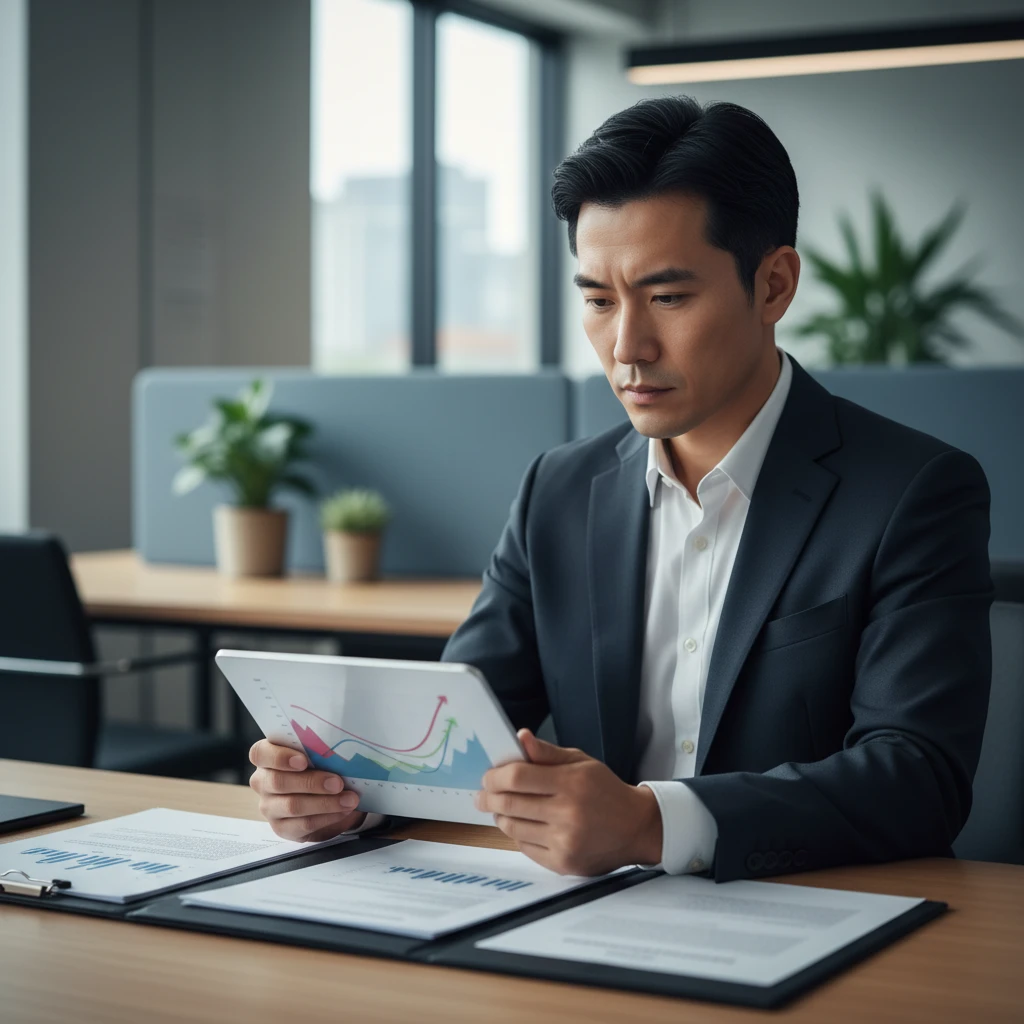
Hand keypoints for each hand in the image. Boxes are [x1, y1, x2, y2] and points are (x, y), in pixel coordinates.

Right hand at [249, 739, 364, 841]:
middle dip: (311, 782)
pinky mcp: (281, 827)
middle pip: (279, 782)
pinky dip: (327, 817)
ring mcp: (269, 806)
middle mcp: (262, 781)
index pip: (260, 753)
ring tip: (349, 799)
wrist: (320, 793)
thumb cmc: (315, 764)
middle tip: (338, 783)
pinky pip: (304, 824)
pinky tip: (344, 810)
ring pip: (293, 806)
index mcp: (266, 756)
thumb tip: (339, 749)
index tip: (303, 761)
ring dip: (325, 803)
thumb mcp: (314, 752)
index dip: (280, 757)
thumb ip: (316, 749)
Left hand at [474, 729, 662, 875]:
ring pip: (513, 828)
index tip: (488, 776)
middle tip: (482, 795)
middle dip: (488, 797)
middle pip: (509, 803)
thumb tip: (520, 737)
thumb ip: (547, 753)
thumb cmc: (606, 791)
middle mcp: (567, 814)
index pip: (517, 777)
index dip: (495, 776)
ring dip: (500, 816)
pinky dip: (517, 835)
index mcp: (571, 783)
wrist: (636, 828)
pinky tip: (522, 825)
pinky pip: (525, 848)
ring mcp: (564, 841)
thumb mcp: (581, 763)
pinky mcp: (562, 863)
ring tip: (500, 808)